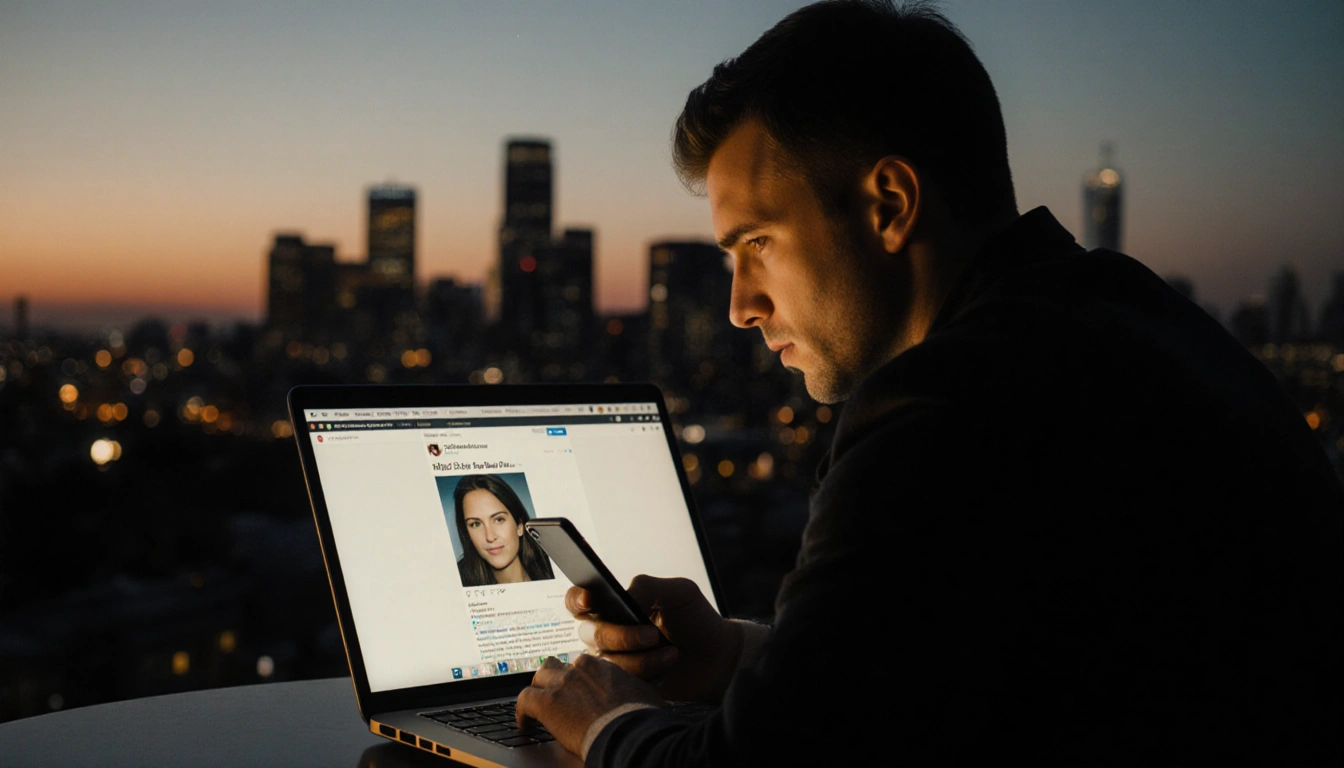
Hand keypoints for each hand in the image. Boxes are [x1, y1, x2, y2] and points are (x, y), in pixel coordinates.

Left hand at [515, 654, 663, 756]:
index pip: (583, 666)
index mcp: (603, 667)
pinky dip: (521, 712)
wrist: (629, 732)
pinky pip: (523, 700)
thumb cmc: (642, 719)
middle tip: (554, 695)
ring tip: (536, 706)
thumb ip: (634, 691)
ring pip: (539, 677)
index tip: (578, 692)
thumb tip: (643, 699)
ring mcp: (562, 684)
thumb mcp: (644, 696)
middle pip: (558, 666)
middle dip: (554, 679)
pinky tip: (525, 725)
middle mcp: (580, 669)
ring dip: (538, 690)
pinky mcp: (547, 703)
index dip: (578, 680)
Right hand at [569, 575, 742, 702]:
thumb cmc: (695, 619)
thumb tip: (622, 596)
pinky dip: (647, 675)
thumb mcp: (678, 591)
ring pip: (608, 663)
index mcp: (613, 606)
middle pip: (591, 635)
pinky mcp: (625, 685)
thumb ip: (647, 587)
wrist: (717, 655)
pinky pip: (621, 684)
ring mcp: (615, 661)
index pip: (577, 601)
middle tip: (653, 635)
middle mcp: (607, 633)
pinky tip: (667, 668)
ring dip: (642, 659)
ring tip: (671, 654)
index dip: (576, 600)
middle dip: (622, 636)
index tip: (590, 601)